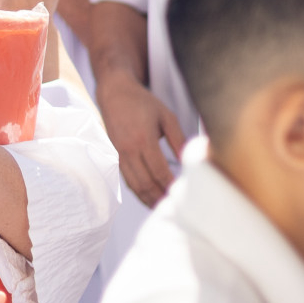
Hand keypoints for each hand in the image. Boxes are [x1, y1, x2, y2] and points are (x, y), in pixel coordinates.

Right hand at [95, 74, 183, 207]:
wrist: (115, 93)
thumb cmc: (143, 103)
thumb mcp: (167, 117)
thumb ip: (178, 140)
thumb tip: (189, 161)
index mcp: (143, 139)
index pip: (159, 171)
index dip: (171, 186)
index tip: (184, 195)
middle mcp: (129, 150)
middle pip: (145, 183)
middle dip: (161, 198)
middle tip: (176, 209)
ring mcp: (120, 154)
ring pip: (134, 185)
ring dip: (149, 199)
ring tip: (164, 208)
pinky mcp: (116, 156)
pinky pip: (127, 180)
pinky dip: (139, 192)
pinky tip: (150, 197)